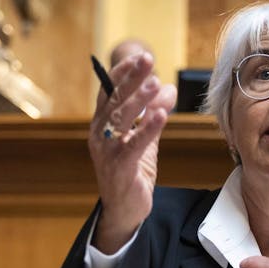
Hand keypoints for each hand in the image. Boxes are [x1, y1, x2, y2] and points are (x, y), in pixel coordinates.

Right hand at [89, 52, 175, 252]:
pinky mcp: (120, 168)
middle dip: (131, 79)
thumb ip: (153, 115)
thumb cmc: (131, 172)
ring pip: (121, 119)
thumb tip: (168, 88)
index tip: (140, 57)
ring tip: (156, 83)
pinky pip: (134, 144)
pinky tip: (160, 115)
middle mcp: (100, 135)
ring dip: (139, 99)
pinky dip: (147, 128)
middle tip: (148, 60)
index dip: (122, 73)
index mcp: (101, 124)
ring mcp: (107, 152)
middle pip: (114, 100)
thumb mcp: (143, 139)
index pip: (107, 91)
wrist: (124, 210)